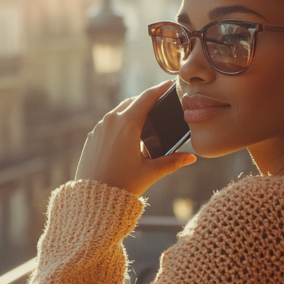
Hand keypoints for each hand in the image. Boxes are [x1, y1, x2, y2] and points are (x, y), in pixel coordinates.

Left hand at [75, 80, 196, 195]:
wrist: (93, 199)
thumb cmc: (122, 185)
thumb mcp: (150, 172)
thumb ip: (172, 162)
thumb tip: (191, 158)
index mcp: (127, 124)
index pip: (146, 98)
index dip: (159, 89)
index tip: (168, 84)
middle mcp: (111, 121)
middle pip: (132, 102)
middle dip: (146, 102)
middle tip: (159, 105)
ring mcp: (99, 128)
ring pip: (119, 112)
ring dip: (132, 113)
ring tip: (145, 124)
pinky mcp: (92, 137)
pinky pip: (108, 124)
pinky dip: (120, 125)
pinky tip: (128, 138)